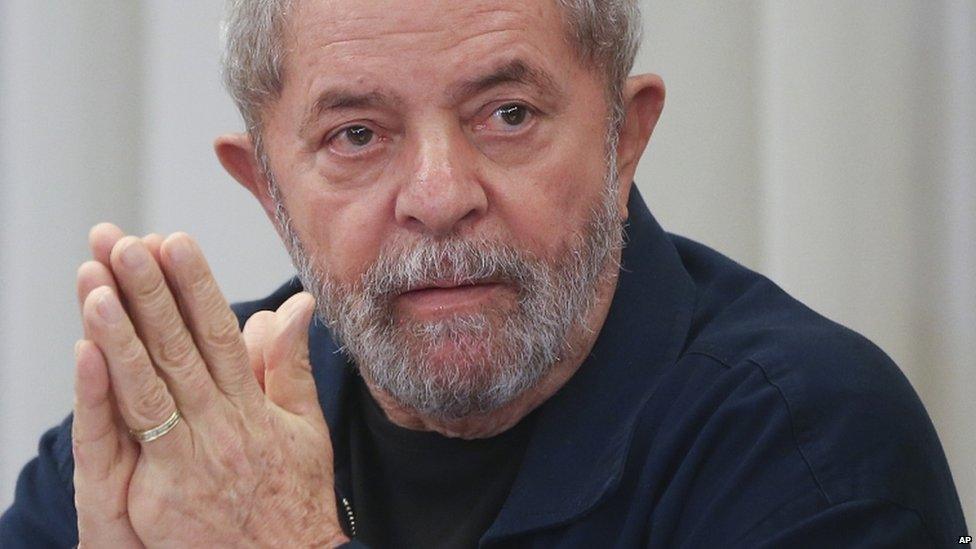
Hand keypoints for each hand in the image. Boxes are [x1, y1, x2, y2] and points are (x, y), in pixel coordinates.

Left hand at [72, 224, 346, 546]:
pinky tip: (90, 353)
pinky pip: (133, 435)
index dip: (197, 284)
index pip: (221, 332)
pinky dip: (110, 392)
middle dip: (152, 290)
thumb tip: (291, 306)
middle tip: (125, 242)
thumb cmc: (296, 500)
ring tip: (98, 280)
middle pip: (181, 347)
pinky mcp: (163, 495)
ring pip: (152, 383)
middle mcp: (225, 425)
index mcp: (257, 406)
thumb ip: (290, 364)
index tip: (176, 241)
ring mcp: (192, 459)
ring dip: (123, 328)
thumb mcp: (305, 427)